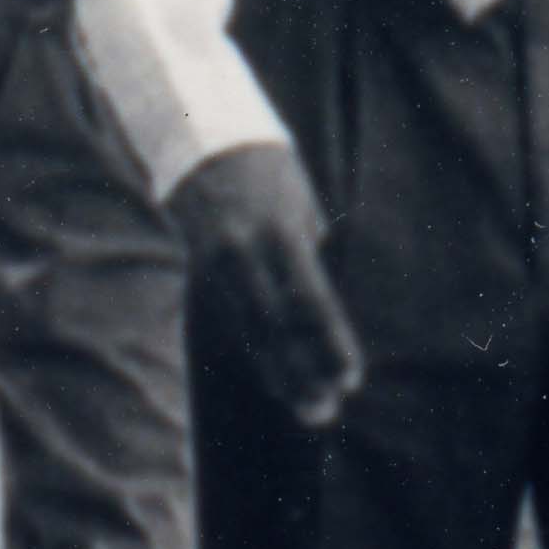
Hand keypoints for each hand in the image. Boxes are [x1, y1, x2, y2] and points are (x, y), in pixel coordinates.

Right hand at [165, 142, 361, 428]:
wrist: (198, 136)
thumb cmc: (266, 167)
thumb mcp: (298, 201)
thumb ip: (306, 253)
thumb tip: (314, 302)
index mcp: (278, 233)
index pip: (309, 301)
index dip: (329, 344)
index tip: (350, 379)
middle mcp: (245, 254)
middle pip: (277, 328)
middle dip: (302, 373)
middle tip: (325, 412)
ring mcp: (218, 265)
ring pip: (253, 330)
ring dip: (282, 372)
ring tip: (309, 408)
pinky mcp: (202, 269)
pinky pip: (236, 318)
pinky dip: (260, 350)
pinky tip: (278, 377)